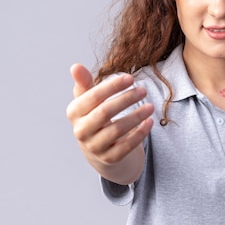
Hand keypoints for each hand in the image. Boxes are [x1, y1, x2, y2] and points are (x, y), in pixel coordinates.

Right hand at [66, 64, 153, 180]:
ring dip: (137, 116)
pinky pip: (127, 146)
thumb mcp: (87, 100)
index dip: (112, 86)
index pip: (93, 96)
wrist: (98, 148)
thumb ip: (84, 83)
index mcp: (74, 112)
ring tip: (151, 106)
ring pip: (118, 129)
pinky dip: (140, 133)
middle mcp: (81, 131)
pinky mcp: (109, 158)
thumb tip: (75, 66)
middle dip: (126, 99)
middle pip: (105, 112)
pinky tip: (150, 122)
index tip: (130, 78)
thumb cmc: (94, 116)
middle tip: (143, 90)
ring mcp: (95, 146)